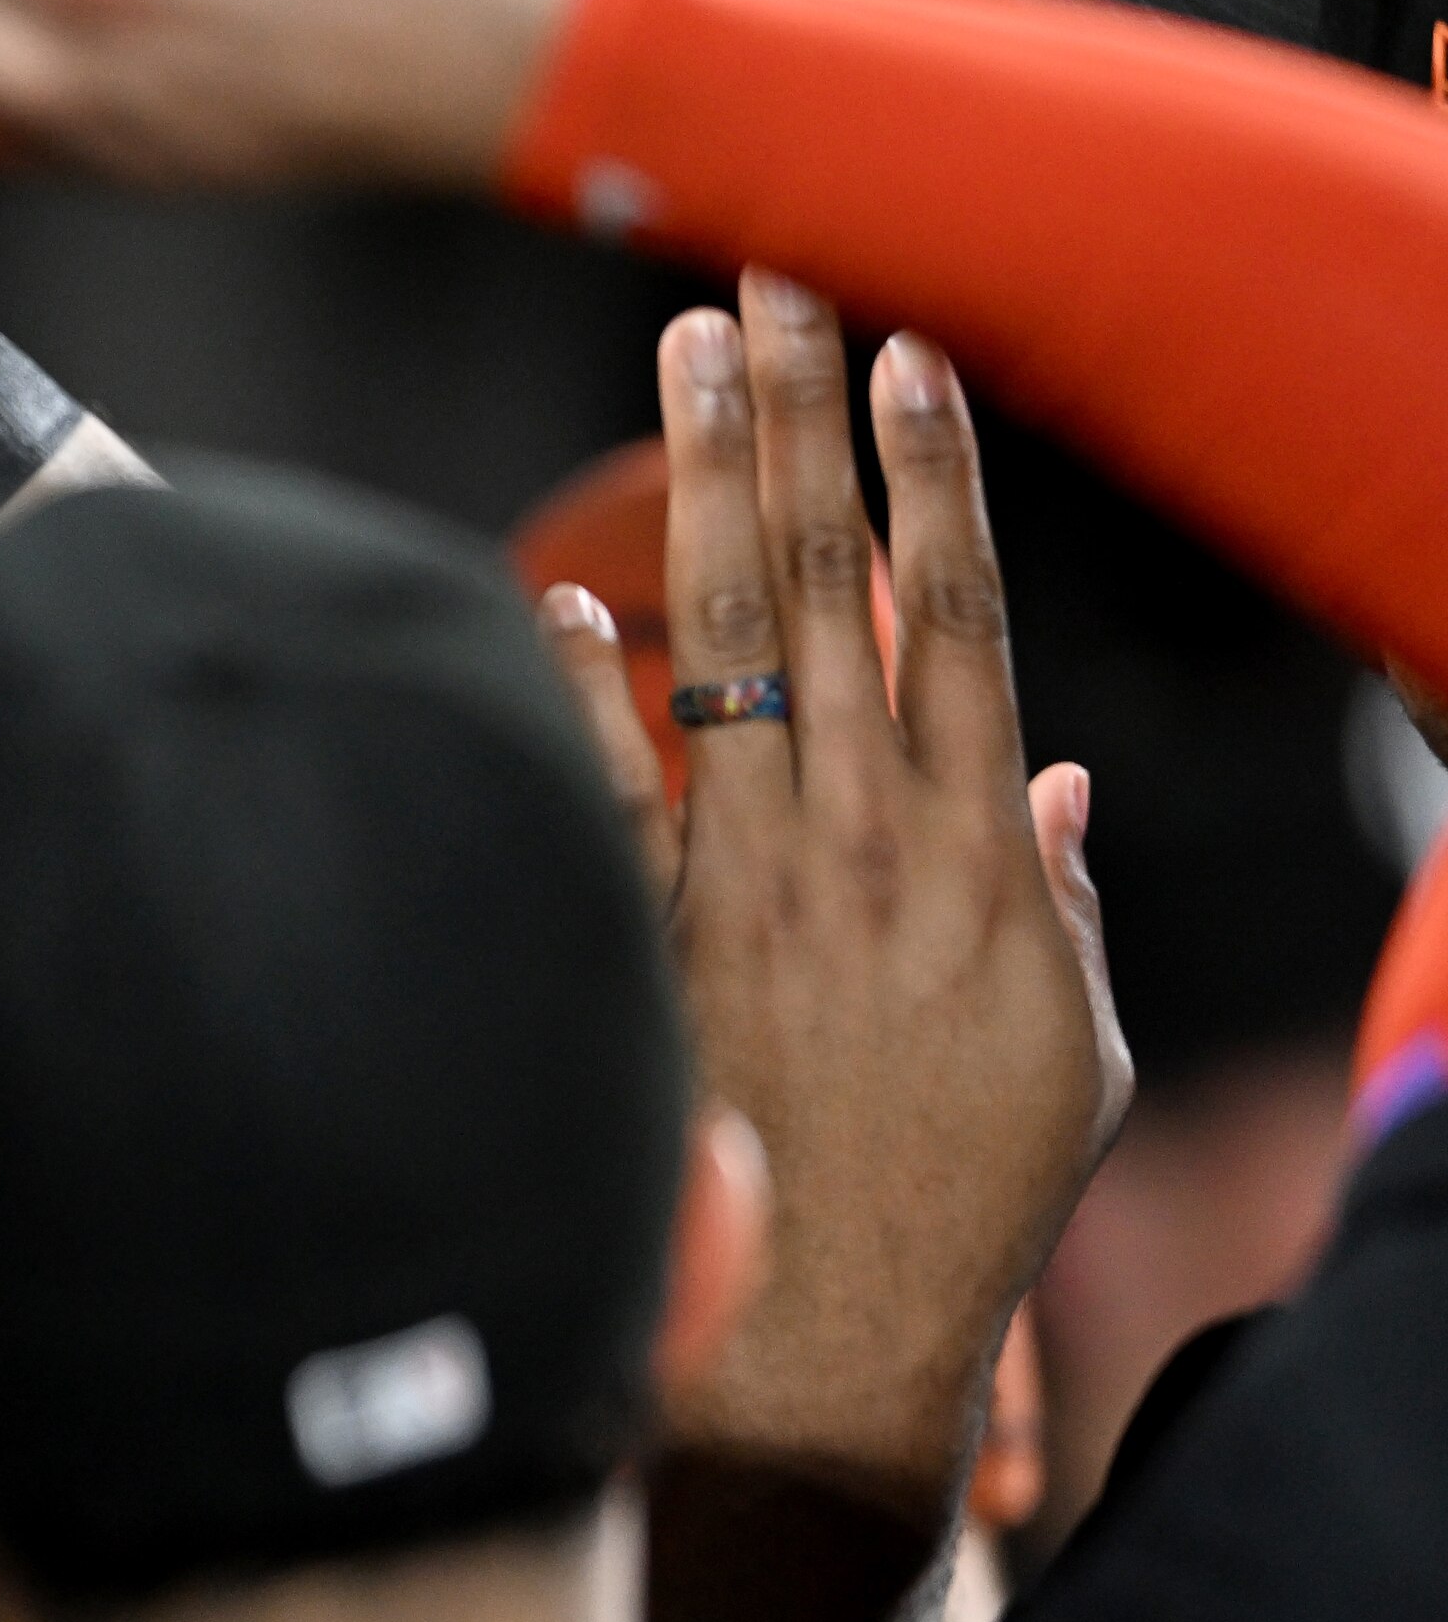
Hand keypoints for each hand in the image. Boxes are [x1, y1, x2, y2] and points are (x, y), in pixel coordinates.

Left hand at [539, 275, 1124, 1492]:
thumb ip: (1053, 896)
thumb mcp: (1069, 1043)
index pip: (956, 618)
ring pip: (723, 649)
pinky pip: (605, 802)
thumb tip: (1049, 776)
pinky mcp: (646, 954)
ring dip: (706, 491)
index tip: (910, 351)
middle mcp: (859, 850)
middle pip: (831, 589)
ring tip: (686, 354)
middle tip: (773, 281)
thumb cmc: (958, 1197)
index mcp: (980, 855)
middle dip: (803, 421)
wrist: (828, 1340)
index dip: (934, 475)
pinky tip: (552, 601)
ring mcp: (742, 895)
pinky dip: (578, 698)